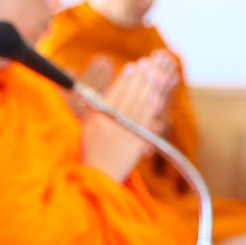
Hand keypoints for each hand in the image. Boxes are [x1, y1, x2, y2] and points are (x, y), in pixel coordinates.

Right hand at [80, 53, 176, 178]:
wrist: (98, 178)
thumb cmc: (92, 152)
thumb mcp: (87, 129)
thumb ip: (95, 109)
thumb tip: (109, 89)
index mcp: (96, 120)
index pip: (113, 95)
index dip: (125, 79)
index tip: (132, 67)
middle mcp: (109, 125)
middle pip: (128, 97)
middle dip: (139, 80)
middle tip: (148, 65)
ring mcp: (122, 135)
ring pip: (138, 108)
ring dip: (148, 90)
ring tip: (156, 77)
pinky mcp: (134, 145)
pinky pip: (144, 124)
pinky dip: (151, 110)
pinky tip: (158, 99)